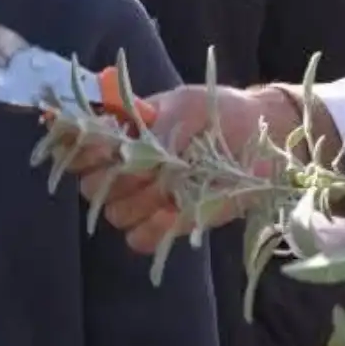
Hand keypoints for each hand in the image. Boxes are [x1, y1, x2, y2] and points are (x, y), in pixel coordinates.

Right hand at [67, 84, 296, 253]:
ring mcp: (147, 198)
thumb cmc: (221, 111)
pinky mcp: (168, 224)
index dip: (79, 149)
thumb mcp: (187, 106)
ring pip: (115, 214)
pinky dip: (155, 227)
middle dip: (118, 177)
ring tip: (174, 182)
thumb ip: (155, 128)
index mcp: (124, 132)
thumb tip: (125, 150)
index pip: (79, 146)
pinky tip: (178, 209)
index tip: (101, 146)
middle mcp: (127, 168)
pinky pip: (140, 239)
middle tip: (153, 164)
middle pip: (92, 187)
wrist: (265, 136)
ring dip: (142, 200)